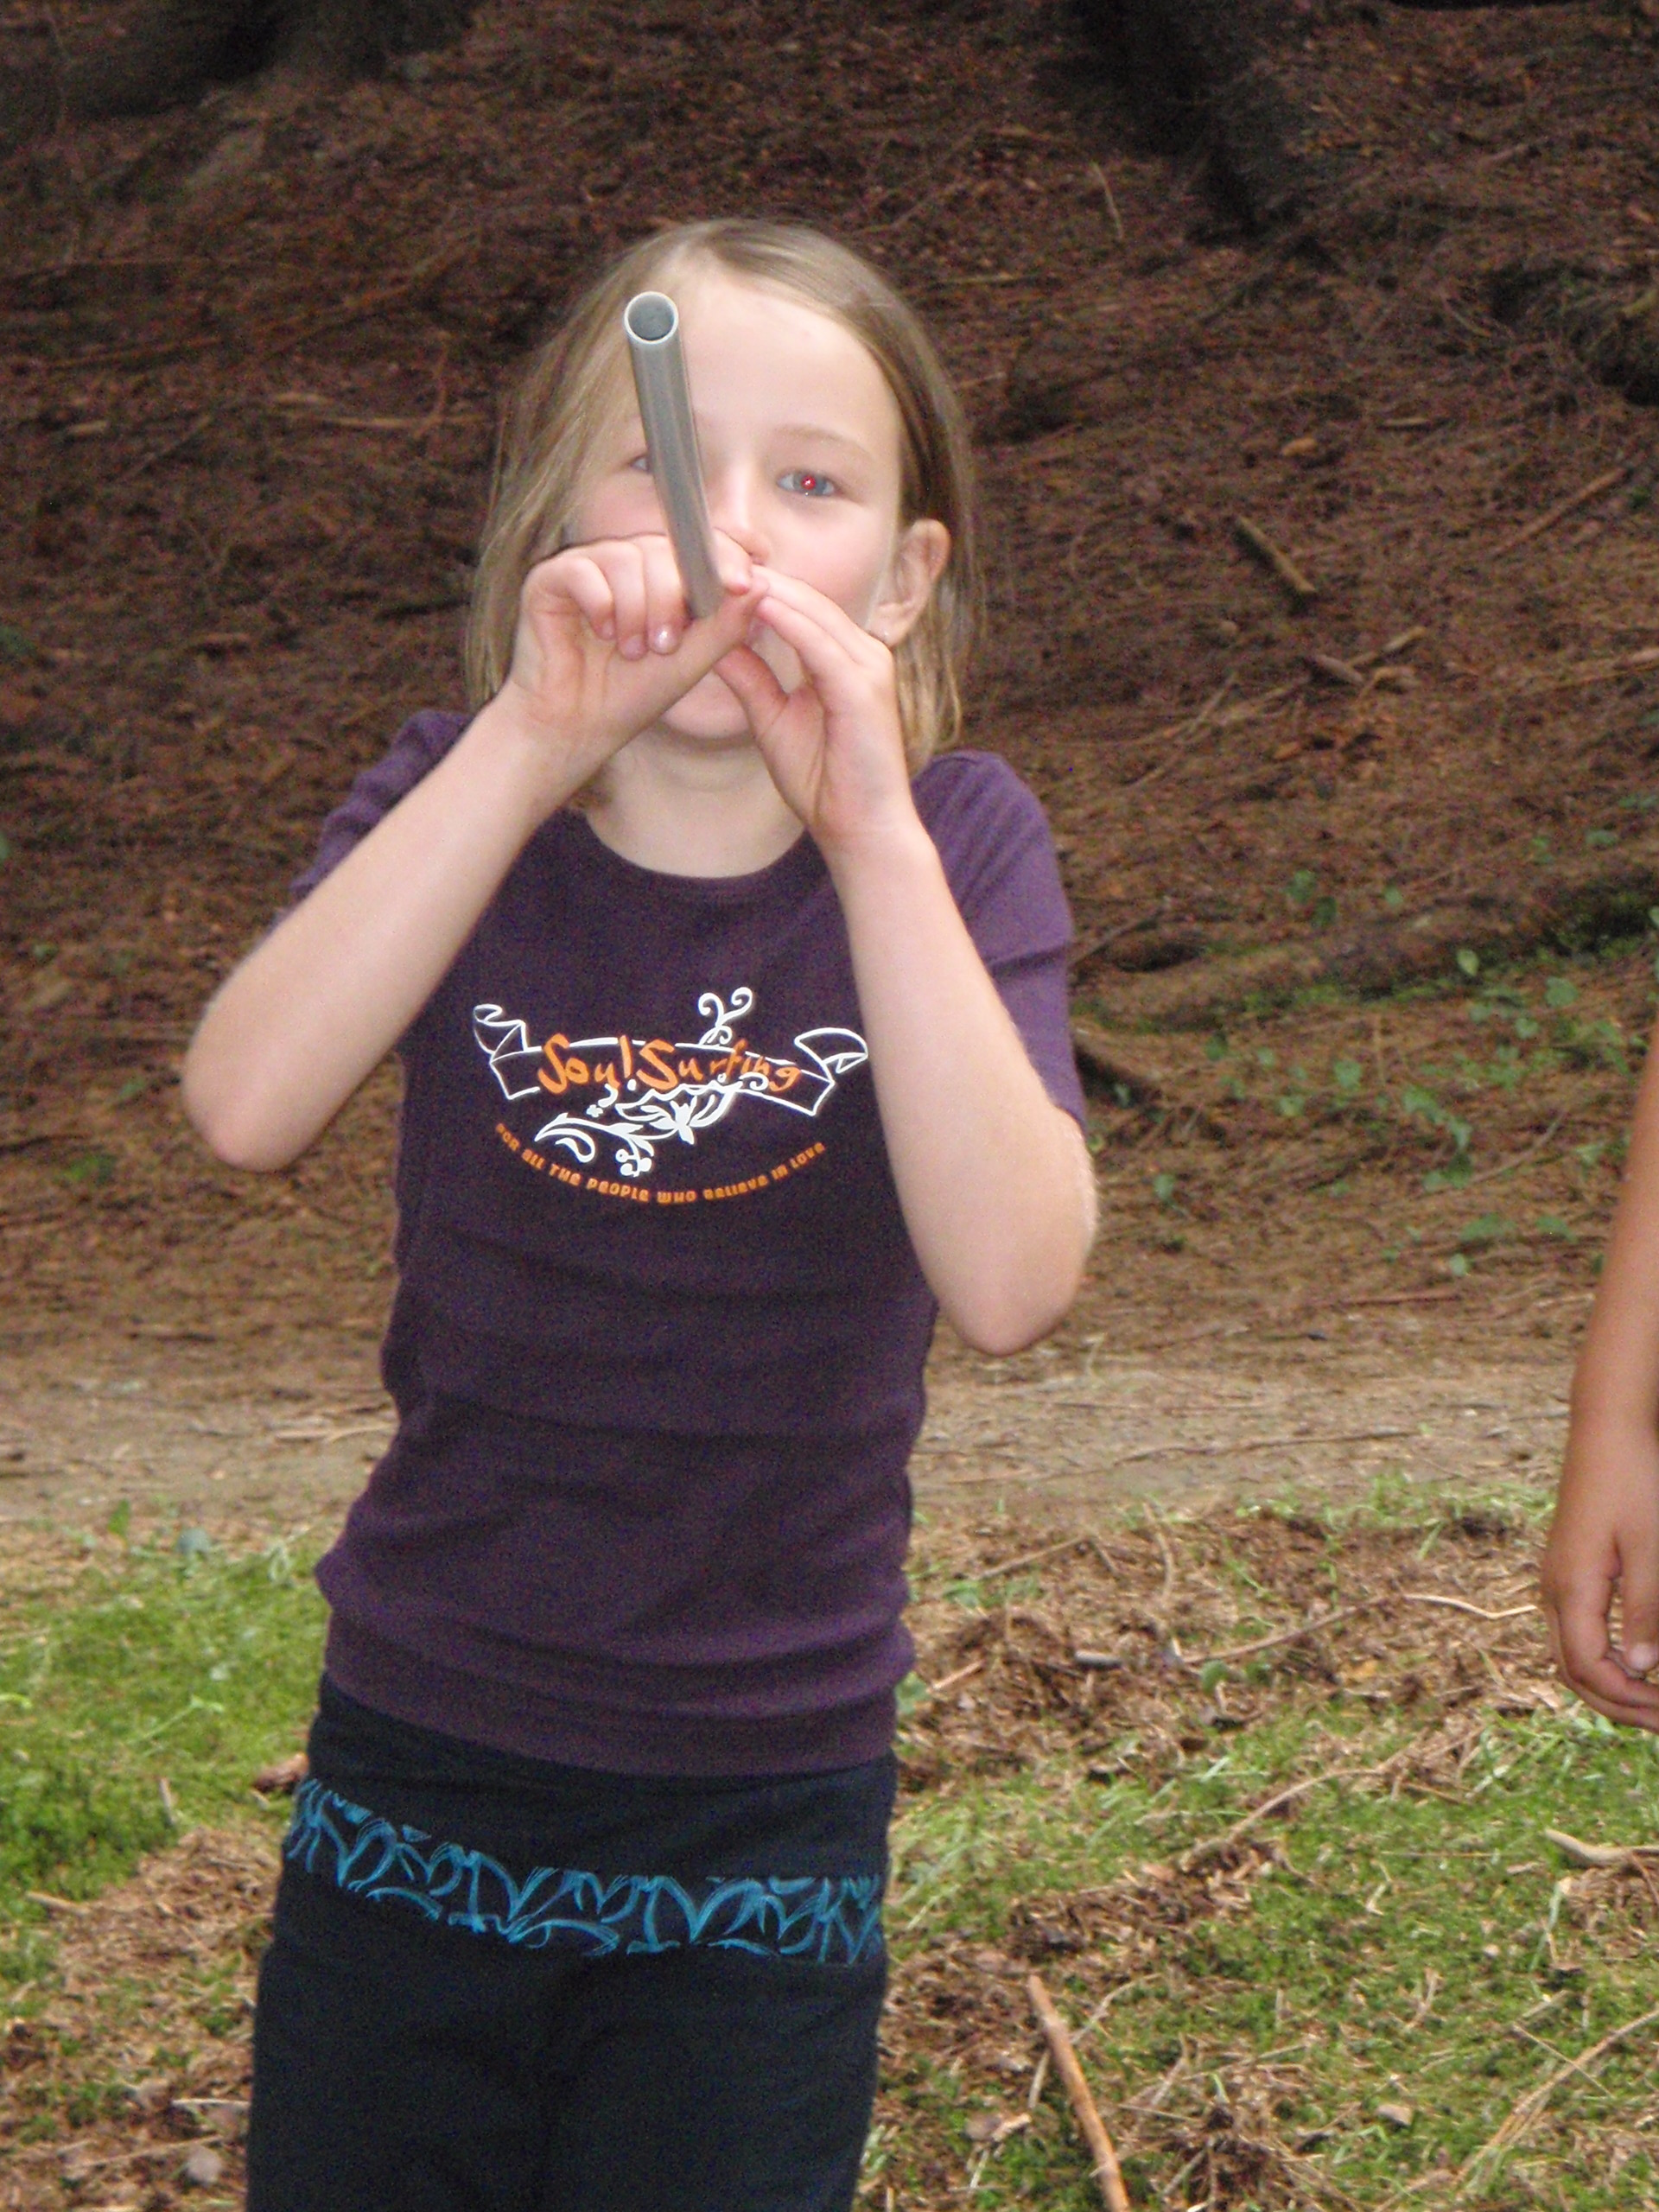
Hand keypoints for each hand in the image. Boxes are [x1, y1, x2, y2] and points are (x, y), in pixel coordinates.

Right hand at [497, 532, 761, 787]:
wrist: (579, 728)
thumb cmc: (632, 696)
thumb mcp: (691, 662)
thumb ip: (724, 625)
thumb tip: (759, 583)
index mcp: (663, 577)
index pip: (698, 545)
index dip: (721, 556)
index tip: (741, 583)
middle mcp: (627, 564)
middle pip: (662, 547)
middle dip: (671, 596)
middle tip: (665, 644)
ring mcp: (589, 567)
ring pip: (625, 558)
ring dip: (636, 609)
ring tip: (631, 651)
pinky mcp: (550, 579)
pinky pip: (582, 570)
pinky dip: (600, 604)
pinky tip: (602, 634)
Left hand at [714, 567, 916, 854]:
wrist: (861, 831)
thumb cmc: (824, 783)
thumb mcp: (771, 719)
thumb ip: (749, 677)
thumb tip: (713, 642)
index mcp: (843, 658)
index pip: (799, 606)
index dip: (755, 588)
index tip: (708, 577)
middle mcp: (862, 653)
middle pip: (805, 597)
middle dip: (757, 579)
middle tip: (707, 560)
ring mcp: (868, 666)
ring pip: (812, 610)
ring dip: (766, 591)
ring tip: (722, 572)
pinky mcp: (864, 687)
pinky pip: (820, 642)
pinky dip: (787, 620)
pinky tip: (753, 604)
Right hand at [1541, 1422, 1658, 1729]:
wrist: (1608, 1429)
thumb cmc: (1635, 1481)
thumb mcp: (1650, 1547)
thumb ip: (1646, 1609)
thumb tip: (1640, 1668)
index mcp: (1571, 1586)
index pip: (1588, 1668)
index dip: (1628, 1701)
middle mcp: (1553, 1589)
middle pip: (1572, 1671)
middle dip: (1617, 1706)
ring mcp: (1556, 1580)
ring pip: (1570, 1655)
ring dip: (1608, 1687)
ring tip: (1652, 1704)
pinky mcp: (1567, 1571)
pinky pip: (1575, 1632)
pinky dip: (1602, 1661)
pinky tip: (1635, 1664)